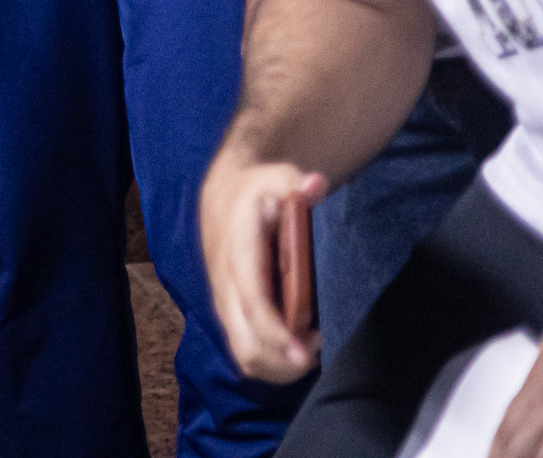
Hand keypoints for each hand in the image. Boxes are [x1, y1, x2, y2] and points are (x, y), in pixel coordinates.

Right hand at [198, 146, 326, 382]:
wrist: (223, 198)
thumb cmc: (256, 191)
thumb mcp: (275, 177)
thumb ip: (295, 182)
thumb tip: (315, 185)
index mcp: (238, 254)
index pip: (251, 302)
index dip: (275, 332)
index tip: (303, 352)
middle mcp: (226, 286)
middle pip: (246, 344)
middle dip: (283, 361)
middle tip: (319, 343)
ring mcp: (226, 304)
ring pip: (245, 356)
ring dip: (280, 365)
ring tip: (312, 346)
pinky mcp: (231, 315)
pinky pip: (247, 352)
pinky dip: (274, 361)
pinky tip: (299, 345)